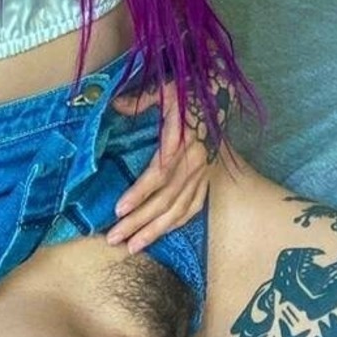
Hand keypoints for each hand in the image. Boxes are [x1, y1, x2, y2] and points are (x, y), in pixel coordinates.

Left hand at [105, 77, 230, 254]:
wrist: (222, 96)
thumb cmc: (190, 93)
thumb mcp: (166, 90)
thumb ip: (140, 100)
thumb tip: (114, 104)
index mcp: (183, 140)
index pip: (159, 173)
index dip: (140, 193)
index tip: (119, 209)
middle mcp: (195, 162)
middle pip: (165, 198)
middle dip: (139, 221)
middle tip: (114, 237)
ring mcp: (204, 173)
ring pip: (178, 209)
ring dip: (155, 230)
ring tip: (132, 246)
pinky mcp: (208, 178)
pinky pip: (194, 206)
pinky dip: (177, 222)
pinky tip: (160, 234)